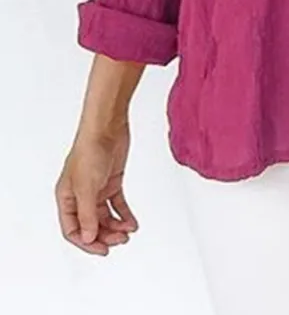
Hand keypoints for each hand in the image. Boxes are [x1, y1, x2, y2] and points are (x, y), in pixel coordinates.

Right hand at [55, 121, 137, 255]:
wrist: (107, 127)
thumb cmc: (90, 150)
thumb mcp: (86, 187)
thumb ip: (88, 214)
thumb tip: (89, 238)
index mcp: (66, 197)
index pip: (72, 229)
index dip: (87, 242)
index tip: (102, 250)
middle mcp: (80, 195)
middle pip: (91, 225)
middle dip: (105, 235)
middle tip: (119, 241)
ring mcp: (96, 188)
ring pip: (105, 216)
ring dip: (116, 226)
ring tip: (128, 232)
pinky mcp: (111, 181)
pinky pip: (117, 204)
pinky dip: (124, 214)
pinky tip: (132, 223)